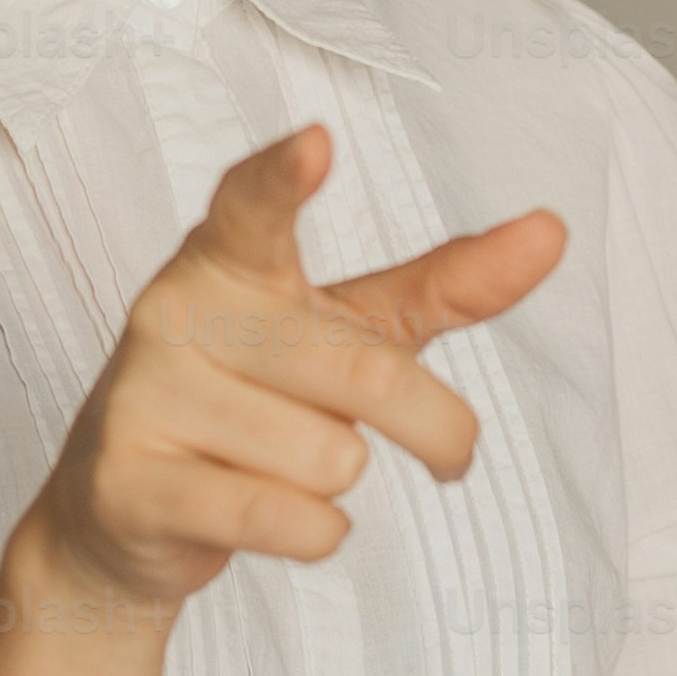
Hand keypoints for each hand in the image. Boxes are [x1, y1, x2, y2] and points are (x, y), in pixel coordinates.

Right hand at [15, 123, 568, 619]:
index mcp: (232, 258)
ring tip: (280, 467)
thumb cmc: (258, 397)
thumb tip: (551, 231)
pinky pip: (285, 518)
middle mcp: (177, 311)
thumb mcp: (351, 330)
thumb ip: (446, 284)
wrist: (125, 513)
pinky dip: (314, 533)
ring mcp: (146, 397)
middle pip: (367, 377)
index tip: (317, 142)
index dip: (286, 179)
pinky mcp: (132, 485)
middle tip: (445, 451)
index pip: (255, 206)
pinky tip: (278, 517)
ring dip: (340, 483)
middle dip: (432, 428)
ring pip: (332, 460)